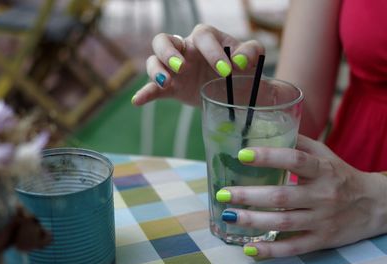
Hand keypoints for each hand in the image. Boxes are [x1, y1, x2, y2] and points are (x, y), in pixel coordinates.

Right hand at [132, 24, 263, 106]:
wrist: (236, 91)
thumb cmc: (242, 70)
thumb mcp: (251, 59)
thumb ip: (252, 51)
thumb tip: (242, 60)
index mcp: (206, 39)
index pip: (202, 36)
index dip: (211, 51)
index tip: (224, 70)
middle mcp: (185, 50)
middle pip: (164, 40)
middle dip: (169, 52)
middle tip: (182, 67)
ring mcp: (175, 69)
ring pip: (153, 60)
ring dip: (155, 69)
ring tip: (165, 82)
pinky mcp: (171, 88)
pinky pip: (152, 89)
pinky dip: (144, 94)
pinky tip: (137, 101)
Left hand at [218, 135, 386, 256]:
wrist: (374, 205)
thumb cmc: (340, 175)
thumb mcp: (324, 154)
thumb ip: (298, 143)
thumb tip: (266, 130)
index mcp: (323, 170)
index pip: (295, 160)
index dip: (268, 156)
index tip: (242, 154)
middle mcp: (323, 195)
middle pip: (282, 196)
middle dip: (249, 196)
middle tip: (223, 193)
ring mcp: (322, 220)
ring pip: (283, 222)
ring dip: (252, 221)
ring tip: (227, 215)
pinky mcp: (321, 240)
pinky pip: (293, 247)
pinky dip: (270, 250)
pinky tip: (249, 249)